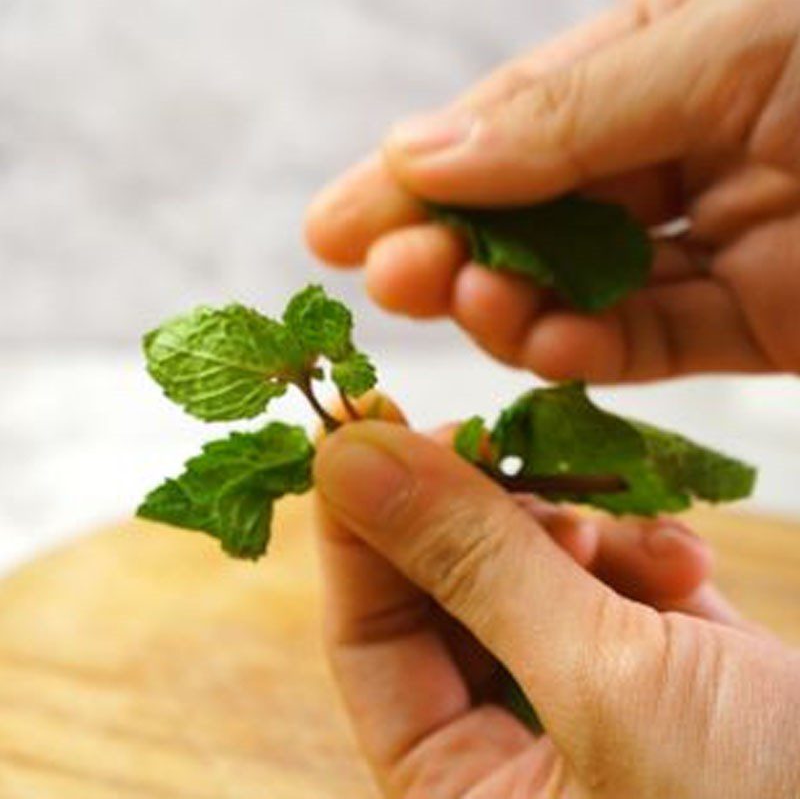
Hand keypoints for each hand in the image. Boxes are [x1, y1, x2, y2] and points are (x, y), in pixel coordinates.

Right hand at [306, 0, 799, 381]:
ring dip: (514, 307)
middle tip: (385, 280)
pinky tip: (552, 349)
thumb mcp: (730, 38)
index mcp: (663, 54)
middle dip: (449, 247)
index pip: (508, 124)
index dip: (414, 175)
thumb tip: (422, 153)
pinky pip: (652, 339)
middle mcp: (678, 143)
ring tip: (470, 310)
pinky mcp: (758, 315)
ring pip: (579, 284)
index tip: (331, 227)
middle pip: (529, 211)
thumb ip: (570, 113)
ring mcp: (717, 232)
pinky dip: (594, 350)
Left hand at [314, 422, 799, 797]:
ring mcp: (588, 703)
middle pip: (447, 592)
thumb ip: (471, 563)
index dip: (360, 522)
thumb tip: (348, 457)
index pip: (366, 634)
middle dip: (483, 517)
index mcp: (459, 793)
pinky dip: (641, 555)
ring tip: (638, 548)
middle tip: (502, 447)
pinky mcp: (662, 669)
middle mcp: (510, 756)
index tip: (365, 419)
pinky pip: (612, 582)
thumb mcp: (604, 683)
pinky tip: (689, 568)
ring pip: (530, 573)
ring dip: (576, 533)